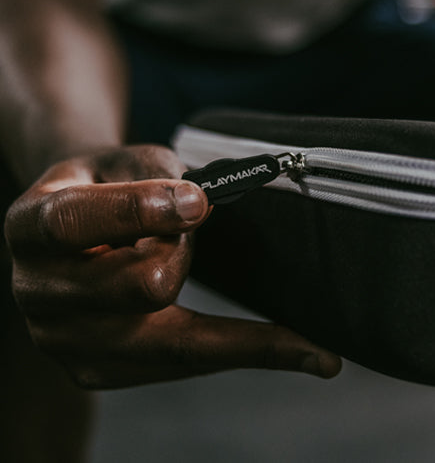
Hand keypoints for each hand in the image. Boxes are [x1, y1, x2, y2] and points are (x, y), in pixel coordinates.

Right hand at [4, 145, 340, 387]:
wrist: (76, 225)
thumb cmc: (106, 187)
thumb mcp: (124, 161)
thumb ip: (156, 177)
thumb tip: (198, 208)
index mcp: (31, 226)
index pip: (75, 222)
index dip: (140, 210)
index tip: (201, 202)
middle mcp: (37, 291)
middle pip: (139, 288)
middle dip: (184, 254)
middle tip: (195, 220)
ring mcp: (64, 341)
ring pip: (170, 341)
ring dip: (214, 302)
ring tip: (225, 276)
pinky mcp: (96, 371)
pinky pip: (186, 366)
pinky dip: (247, 352)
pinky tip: (304, 349)